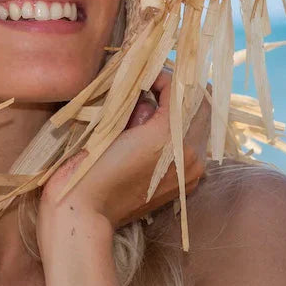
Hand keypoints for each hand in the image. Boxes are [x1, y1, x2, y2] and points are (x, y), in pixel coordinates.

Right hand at [38, 67, 211, 240]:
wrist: (85, 213)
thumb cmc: (89, 167)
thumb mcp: (112, 125)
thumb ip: (138, 103)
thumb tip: (148, 88)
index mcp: (171, 137)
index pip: (181, 90)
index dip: (163, 75)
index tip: (144, 72)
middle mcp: (189, 154)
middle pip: (200, 106)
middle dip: (179, 90)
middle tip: (154, 83)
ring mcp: (190, 172)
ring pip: (200, 126)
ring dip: (183, 111)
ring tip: (155, 105)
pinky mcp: (183, 185)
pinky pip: (193, 147)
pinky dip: (181, 133)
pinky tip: (155, 131)